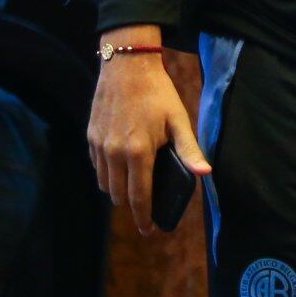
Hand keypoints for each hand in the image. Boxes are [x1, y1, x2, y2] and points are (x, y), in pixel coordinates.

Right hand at [86, 26, 209, 235]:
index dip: (143, 218)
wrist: (127, 65)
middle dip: (131, 205)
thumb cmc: (158, 93)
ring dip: (117, 191)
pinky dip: (106, 173)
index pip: (138, 197)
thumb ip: (189, 150)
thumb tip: (205, 174)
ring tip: (132, 187)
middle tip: (145, 205)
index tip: (148, 231)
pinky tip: (120, 166)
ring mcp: (99, 144)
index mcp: (138, 152)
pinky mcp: (90, 136)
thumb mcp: (178, 120)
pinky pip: (96, 166)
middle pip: (118, 195)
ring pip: (104, 184)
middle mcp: (114, 152)